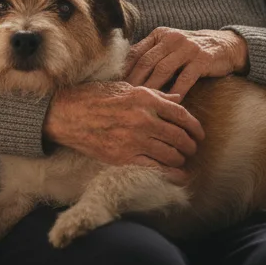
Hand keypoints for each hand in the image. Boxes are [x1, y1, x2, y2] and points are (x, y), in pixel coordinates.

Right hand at [42, 81, 205, 183]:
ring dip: (181, 159)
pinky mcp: (123, 157)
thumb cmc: (93, 97)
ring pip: (171, 154)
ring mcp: (134, 140)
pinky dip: (170, 174)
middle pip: (180, 136)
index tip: (200, 134)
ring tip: (182, 160)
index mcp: (145, 99)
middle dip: (191, 145)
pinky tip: (177, 175)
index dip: (195, 127)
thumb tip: (177, 100)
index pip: (182, 115)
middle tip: (192, 149)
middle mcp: (143, 120)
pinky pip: (155, 169)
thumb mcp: (126, 88)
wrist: (65, 114)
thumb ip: (154, 96)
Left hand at [124, 27, 248, 97]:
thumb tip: (122, 74)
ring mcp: (187, 47)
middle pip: (146, 61)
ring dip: (151, 88)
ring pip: (163, 70)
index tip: (114, 87)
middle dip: (133, 81)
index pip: (136, 52)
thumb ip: (149, 56)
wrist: (224, 45)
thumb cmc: (190, 51)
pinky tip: (169, 103)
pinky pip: (185, 78)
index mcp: (159, 34)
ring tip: (142, 104)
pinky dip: (176, 92)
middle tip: (124, 99)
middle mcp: (171, 38)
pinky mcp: (202, 59)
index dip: (124, 70)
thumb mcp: (169, 47)